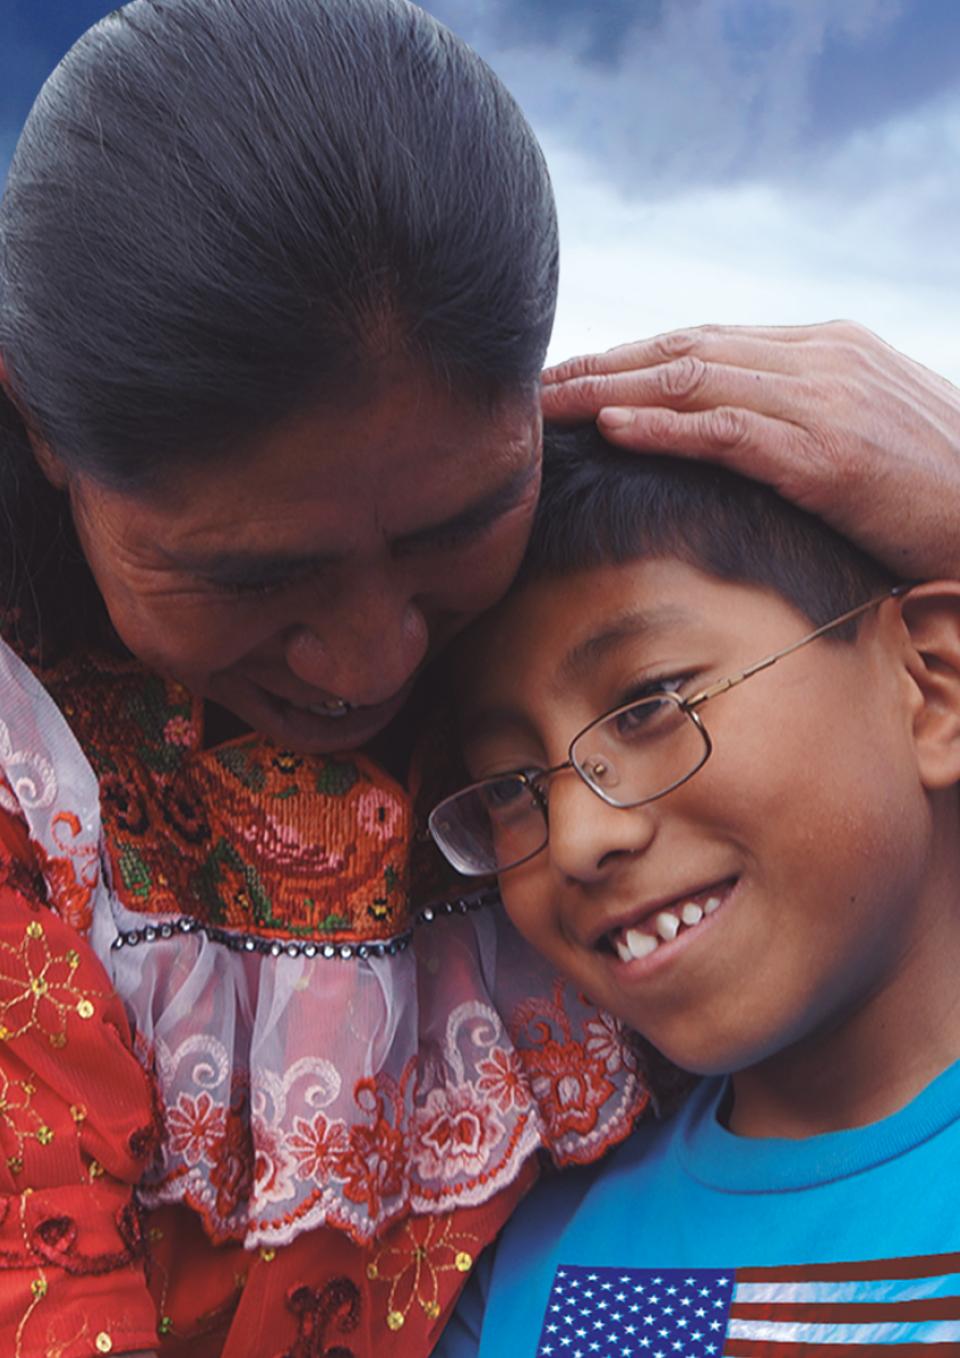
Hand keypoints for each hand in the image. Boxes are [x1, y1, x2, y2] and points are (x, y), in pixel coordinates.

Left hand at [542, 321, 959, 579]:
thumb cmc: (936, 488)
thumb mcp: (867, 432)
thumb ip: (803, 415)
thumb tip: (735, 431)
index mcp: (826, 348)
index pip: (705, 340)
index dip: (630, 356)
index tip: (573, 374)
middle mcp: (820, 359)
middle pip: (684, 349)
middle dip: (601, 363)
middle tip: (534, 384)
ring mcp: (824, 400)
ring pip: (692, 380)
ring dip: (608, 389)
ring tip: (546, 403)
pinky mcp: (828, 454)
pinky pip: (727, 431)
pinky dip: (663, 426)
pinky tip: (611, 428)